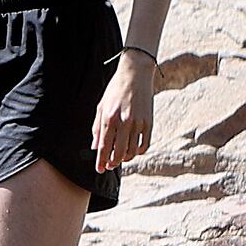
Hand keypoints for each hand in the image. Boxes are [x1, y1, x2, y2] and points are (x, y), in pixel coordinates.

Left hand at [96, 52, 155, 170]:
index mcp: (109, 118)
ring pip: (132, 150)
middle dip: (112, 162)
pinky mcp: (149, 122)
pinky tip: (132, 151)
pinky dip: (138, 151)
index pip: (104, 146)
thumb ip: (97, 128)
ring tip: (119, 159)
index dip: (101, 161)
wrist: (135, 75)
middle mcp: (124, 122)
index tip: (99, 169)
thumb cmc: (115, 91)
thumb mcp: (101, 107)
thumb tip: (96, 147)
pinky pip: (144, 144)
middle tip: (109, 166)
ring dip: (125, 158)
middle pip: (118, 152)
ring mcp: (138, 122)